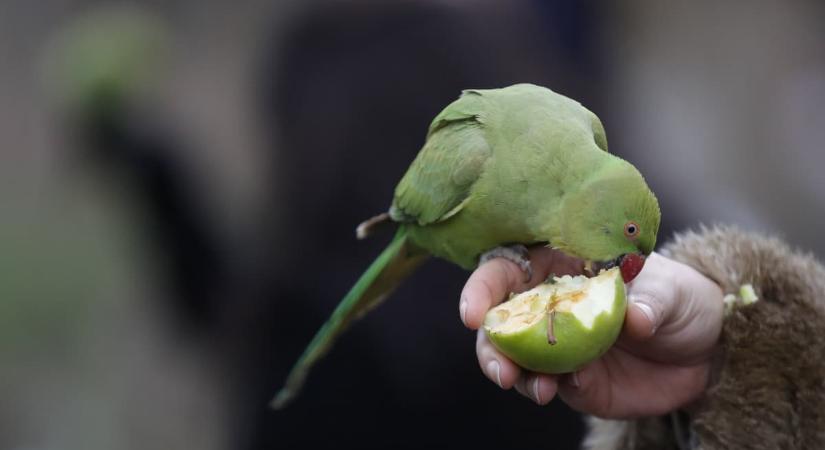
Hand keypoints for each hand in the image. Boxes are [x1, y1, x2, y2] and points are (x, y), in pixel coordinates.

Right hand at [459, 247, 723, 417]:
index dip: (482, 289)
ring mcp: (556, 346)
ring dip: (517, 376)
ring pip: (516, 360)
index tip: (472, 314)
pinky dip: (553, 387)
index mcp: (557, 266)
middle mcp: (547, 306)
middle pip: (499, 322)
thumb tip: (634, 318)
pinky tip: (569, 386)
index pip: (505, 271)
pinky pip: (552, 385)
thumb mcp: (672, 290)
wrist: (704, 349)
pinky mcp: (574, 380)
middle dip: (491, 348)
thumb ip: (650, 299)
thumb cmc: (680, 299)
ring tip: (539, 390)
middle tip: (500, 371)